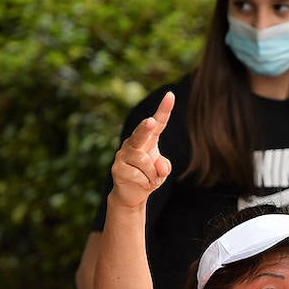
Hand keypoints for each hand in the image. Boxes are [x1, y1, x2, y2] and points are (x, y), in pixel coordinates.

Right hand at [109, 92, 173, 210]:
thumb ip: (164, 166)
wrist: (132, 194)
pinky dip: (146, 184)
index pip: (158, 123)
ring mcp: (123, 155)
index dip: (164, 110)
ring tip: (149, 180)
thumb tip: (158, 166)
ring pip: (145, 163)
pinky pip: (139, 176)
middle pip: (141, 134)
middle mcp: (133, 143)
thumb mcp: (162, 171)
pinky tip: (141, 184)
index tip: (170, 95)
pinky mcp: (117, 169)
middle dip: (145, 128)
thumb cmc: (149, 176)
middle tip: (149, 121)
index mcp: (147, 139)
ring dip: (153, 175)